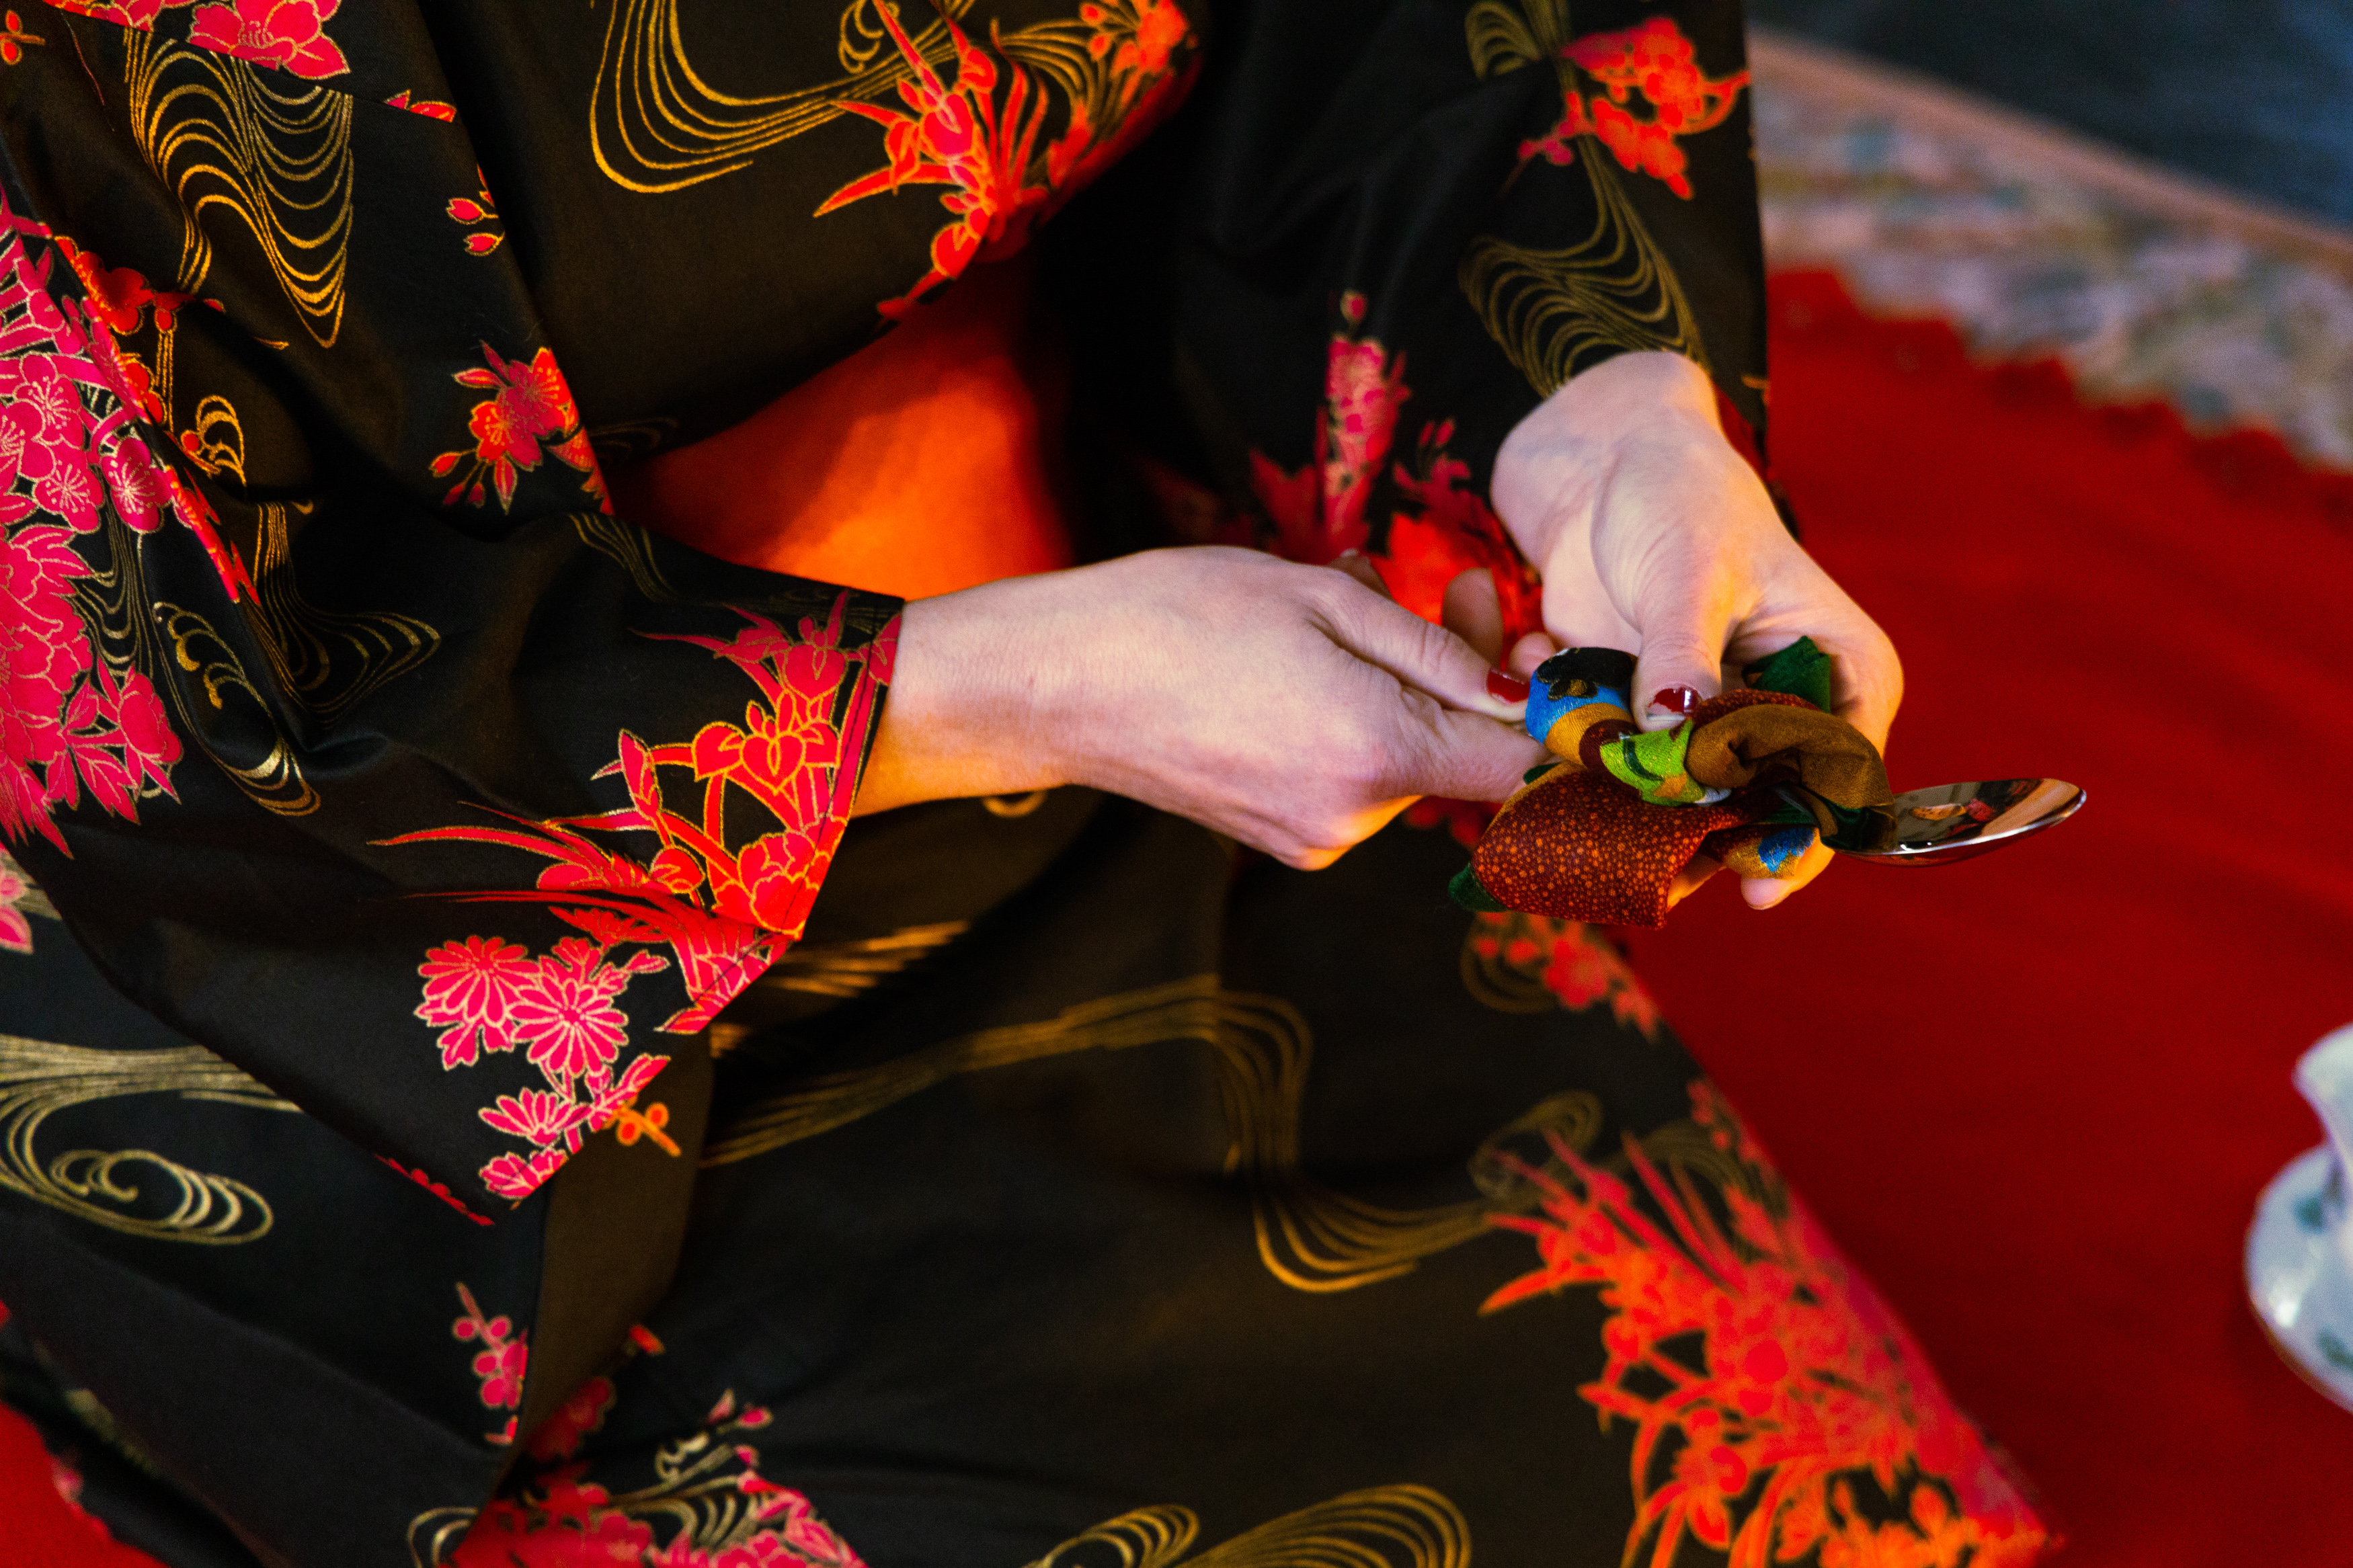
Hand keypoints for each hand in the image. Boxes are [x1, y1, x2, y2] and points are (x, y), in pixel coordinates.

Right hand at [854, 547, 1544, 867]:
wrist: (1058, 685)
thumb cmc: (1179, 618)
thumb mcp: (1323, 599)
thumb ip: (1439, 652)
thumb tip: (1528, 692)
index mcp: (1376, 751)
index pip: (1527, 767)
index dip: (1572, 727)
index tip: (1584, 679)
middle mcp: (1357, 817)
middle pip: (1471, 756)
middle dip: (1482, 675)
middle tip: (1468, 585)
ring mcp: (1320, 838)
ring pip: (1417, 762)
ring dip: (1419, 690)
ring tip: (1364, 607)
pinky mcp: (1289, 839)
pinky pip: (1365, 776)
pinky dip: (1370, 721)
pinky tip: (1323, 662)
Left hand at [1489, 351, 1902, 909]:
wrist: (1601, 469)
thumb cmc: (1677, 497)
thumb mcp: (1689, 570)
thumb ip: (1682, 655)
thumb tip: (1678, 735)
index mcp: (1842, 672)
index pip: (1840, 772)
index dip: (1803, 835)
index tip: (1755, 880)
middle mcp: (1785, 712)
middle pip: (1762, 808)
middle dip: (1705, 844)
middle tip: (1653, 877)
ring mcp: (1710, 727)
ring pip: (1684, 807)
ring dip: (1633, 819)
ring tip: (1587, 830)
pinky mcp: (1641, 725)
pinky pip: (1617, 776)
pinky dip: (1579, 769)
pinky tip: (1546, 718)